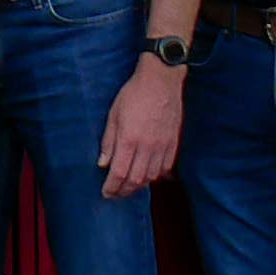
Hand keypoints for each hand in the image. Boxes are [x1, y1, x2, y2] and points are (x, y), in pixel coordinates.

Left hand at [98, 54, 184, 198]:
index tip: (106, 193)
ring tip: (129, 186)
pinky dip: (156, 176)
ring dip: (139, 185)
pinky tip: (148, 175)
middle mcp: (147, 146)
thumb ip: (108, 141)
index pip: (119, 173)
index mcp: (129, 139)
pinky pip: (165, 168)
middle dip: (124, 191)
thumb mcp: (113, 114)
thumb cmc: (134, 94)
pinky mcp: (173, 143)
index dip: (112, 187)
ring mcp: (163, 146)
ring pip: (151, 177)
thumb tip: (102, 163)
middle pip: (136, 180)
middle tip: (115, 193)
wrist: (161, 81)